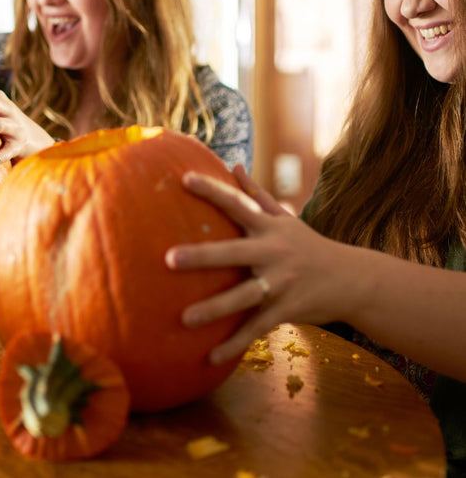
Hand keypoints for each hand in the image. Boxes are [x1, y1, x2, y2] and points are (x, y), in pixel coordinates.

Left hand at [165, 166, 355, 364]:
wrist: (352, 279)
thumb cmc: (308, 244)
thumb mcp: (284, 218)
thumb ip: (256, 194)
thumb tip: (234, 165)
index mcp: (269, 227)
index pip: (236, 204)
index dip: (211, 190)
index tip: (183, 179)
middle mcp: (273, 252)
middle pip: (233, 253)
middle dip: (202, 256)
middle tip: (168, 259)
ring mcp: (281, 283)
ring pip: (243, 297)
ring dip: (213, 309)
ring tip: (183, 319)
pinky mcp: (288, 310)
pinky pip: (257, 328)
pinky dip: (235, 344)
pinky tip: (210, 357)